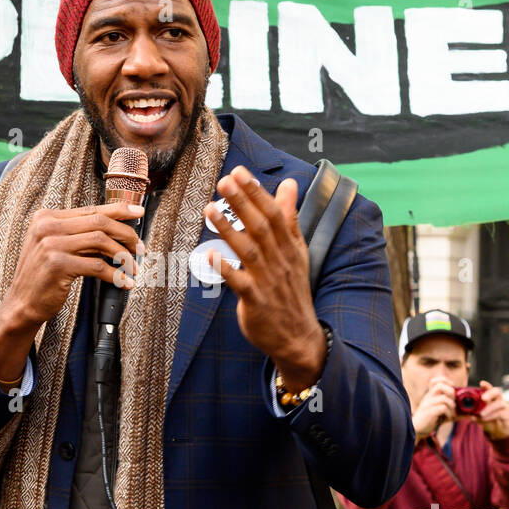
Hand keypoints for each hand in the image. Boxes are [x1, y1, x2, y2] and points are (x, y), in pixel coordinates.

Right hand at [0, 200, 143, 380]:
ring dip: (122, 255)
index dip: (118, 210)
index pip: (91, 209)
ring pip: (101, 241)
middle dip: (125, 233)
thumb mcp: (56, 247)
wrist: (22, 303)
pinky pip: (97, 265)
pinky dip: (115, 274)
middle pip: (99, 222)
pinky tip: (124, 282)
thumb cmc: (43, 276)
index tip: (138, 212)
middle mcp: (47, 226)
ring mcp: (51, 244)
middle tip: (139, 247)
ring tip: (132, 266)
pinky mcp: (58, 265)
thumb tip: (116, 230)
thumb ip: (79, 235)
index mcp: (47, 217)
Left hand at [205, 166, 324, 391]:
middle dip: (243, 202)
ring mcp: (269, 281)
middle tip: (224, 180)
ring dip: (229, 229)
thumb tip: (290, 183)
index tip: (239, 172)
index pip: (276, 213)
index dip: (257, 192)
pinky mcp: (256, 302)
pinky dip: (226, 269)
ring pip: (249, 250)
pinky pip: (240, 283)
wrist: (298, 336)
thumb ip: (289, 217)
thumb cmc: (291, 289)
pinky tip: (210, 255)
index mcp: (290, 246)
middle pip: (262, 226)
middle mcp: (281, 260)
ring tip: (209, 209)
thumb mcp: (296, 251)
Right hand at [413, 380, 455, 442]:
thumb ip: (454, 412)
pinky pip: (442, 408)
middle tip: (454, 401)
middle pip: (440, 386)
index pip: (435, 381)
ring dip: (452, 405)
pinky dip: (448, 413)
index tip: (452, 387)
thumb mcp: (442, 413)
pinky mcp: (429, 412)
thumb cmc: (431, 420)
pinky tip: (447, 418)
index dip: (445, 381)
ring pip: (443, 398)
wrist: (418, 429)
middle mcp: (428, 397)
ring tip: (452, 412)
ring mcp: (427, 404)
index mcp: (430, 395)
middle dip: (451, 392)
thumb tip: (470, 414)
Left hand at [475, 380, 508, 440]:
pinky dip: (491, 416)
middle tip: (483, 398)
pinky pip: (500, 414)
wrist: (499, 431)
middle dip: (490, 393)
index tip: (481, 383)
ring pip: (499, 404)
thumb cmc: (489, 420)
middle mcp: (499, 400)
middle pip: (497, 392)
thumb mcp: (480, 416)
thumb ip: (474, 414)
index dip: (486, 385)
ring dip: (489, 409)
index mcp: (491, 398)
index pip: (490, 389)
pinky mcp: (507, 415)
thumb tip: (467, 414)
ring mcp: (504, 407)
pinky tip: (484, 419)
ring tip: (480, 414)